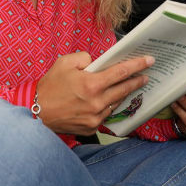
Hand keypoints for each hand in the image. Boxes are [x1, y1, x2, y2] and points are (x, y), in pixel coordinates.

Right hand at [35, 52, 152, 134]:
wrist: (36, 113)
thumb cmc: (49, 87)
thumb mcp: (64, 63)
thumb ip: (84, 58)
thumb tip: (96, 62)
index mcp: (91, 84)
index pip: (121, 73)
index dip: (137, 65)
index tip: (149, 61)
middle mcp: (96, 102)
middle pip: (124, 90)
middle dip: (137, 81)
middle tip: (145, 76)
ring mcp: (95, 118)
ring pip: (116, 104)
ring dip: (123, 95)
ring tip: (128, 87)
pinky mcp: (91, 128)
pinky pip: (105, 115)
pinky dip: (107, 107)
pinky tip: (107, 101)